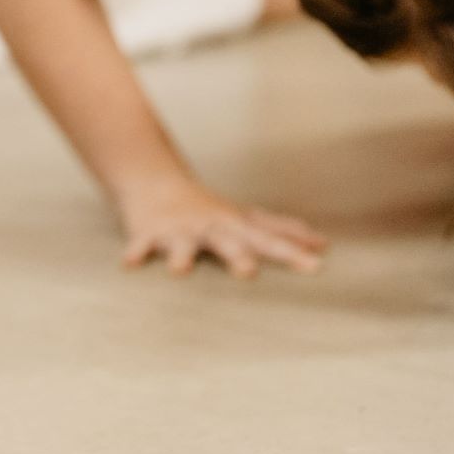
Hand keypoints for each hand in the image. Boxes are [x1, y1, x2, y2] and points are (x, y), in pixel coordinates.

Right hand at [114, 178, 325, 277]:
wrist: (155, 180)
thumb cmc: (208, 209)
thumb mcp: (245, 217)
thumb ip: (281, 231)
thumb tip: (322, 243)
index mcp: (234, 226)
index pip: (267, 241)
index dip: (291, 253)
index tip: (316, 267)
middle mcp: (209, 227)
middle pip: (226, 242)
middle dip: (236, 255)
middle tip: (248, 273)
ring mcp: (179, 230)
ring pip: (182, 244)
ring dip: (182, 255)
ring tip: (181, 271)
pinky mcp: (149, 233)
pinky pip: (142, 244)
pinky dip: (136, 252)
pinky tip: (131, 263)